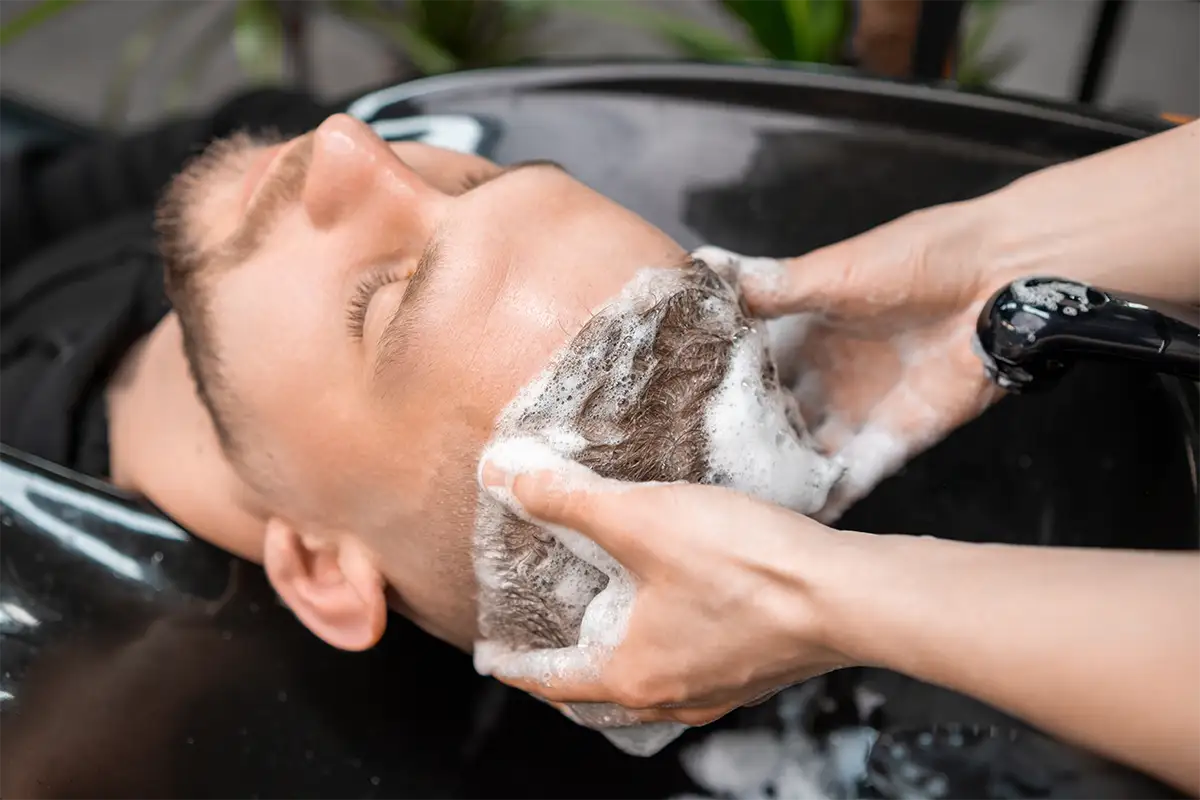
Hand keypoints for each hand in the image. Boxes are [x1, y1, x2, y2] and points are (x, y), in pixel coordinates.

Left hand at [476, 453, 855, 725]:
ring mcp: (721, 690)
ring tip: (608, 642)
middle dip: (568, 680)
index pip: (554, 681)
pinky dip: (667, 661)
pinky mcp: (760, 672)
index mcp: (634, 672)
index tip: (492, 661)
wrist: (846, 593)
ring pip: (651, 695)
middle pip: (602, 700)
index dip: (516, 668)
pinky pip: (694, 678)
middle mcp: (674, 696)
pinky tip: (680, 625)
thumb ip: (571, 500)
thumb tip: (507, 480)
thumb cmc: (745, 564)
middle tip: (546, 654)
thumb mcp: (642, 519)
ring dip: (620, 674)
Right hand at [695, 201, 1009, 521]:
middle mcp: (821, 379)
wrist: (1001, 278)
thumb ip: (771, 287)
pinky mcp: (893, 441)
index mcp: (800, 335)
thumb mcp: (833, 271)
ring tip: (728, 510)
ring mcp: (855, 413)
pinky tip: (791, 522)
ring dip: (774, 480)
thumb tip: (702, 270)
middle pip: (767, 423)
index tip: (667, 414)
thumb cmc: (920, 257)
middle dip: (736, 447)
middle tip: (689, 476)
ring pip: (802, 457)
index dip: (710, 392)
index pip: (742, 372)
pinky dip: (825, 500)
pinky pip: (852, 479)